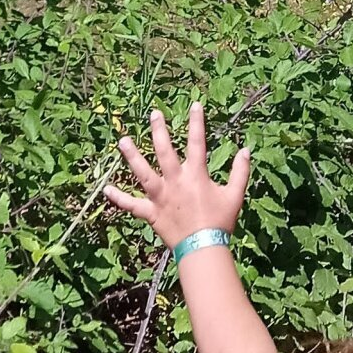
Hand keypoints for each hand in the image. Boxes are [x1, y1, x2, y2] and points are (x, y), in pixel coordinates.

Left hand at [106, 100, 250, 251]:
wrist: (203, 249)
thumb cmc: (220, 222)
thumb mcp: (235, 195)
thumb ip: (240, 172)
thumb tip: (246, 150)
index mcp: (196, 175)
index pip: (197, 143)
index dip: (197, 122)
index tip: (195, 104)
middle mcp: (176, 182)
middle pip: (164, 152)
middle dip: (159, 131)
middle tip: (154, 114)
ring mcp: (161, 197)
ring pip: (143, 173)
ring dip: (132, 156)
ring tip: (122, 141)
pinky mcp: (151, 213)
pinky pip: (132, 205)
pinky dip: (119, 198)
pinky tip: (106, 189)